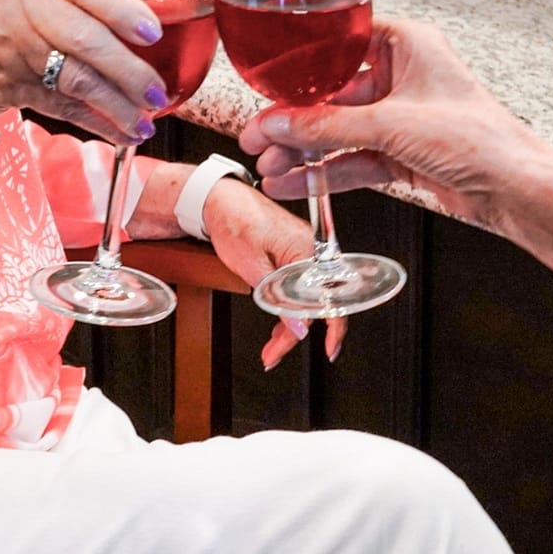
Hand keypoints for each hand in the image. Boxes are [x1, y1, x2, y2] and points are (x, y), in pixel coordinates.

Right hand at [0, 0, 166, 148]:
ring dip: (116, 102)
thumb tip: (150, 12)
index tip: (153, 33)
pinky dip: (95, 121)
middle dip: (128, 69)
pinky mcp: (2, 84)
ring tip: (146, 118)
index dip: (122, 9)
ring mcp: (3, 42)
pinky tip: (121, 132)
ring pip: (75, 75)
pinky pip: (60, 104)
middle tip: (158, 90)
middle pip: (83, 36)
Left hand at [200, 178, 347, 369]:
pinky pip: (297, 287)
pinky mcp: (292, 255)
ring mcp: (302, 253)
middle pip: (313, 303)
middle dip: (295, 333)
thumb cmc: (234, 222)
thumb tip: (299, 329)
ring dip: (288, 325)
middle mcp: (311, 252)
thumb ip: (277, 301)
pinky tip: (276, 323)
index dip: (333, 328)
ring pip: (304, 298)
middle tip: (274, 354)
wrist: (219, 199)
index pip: (328, 298)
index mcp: (308, 251)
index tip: (329, 349)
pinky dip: (286, 307)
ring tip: (270, 347)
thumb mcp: (252, 268)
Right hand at [238, 19, 552, 234]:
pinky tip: (294, 181)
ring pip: (339, 130)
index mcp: (407, 45)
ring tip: (268, 165)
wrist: (514, 189)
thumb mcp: (391, 125)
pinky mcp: (402, 153)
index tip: (269, 79)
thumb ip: (328, 126)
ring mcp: (401, 117)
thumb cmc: (478, 139)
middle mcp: (402, 76)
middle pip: (333, 94)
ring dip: (303, 150)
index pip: (341, 41)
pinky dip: (324, 171)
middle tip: (258, 134)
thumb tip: (280, 124)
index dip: (302, 61)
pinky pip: (352, 158)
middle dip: (294, 119)